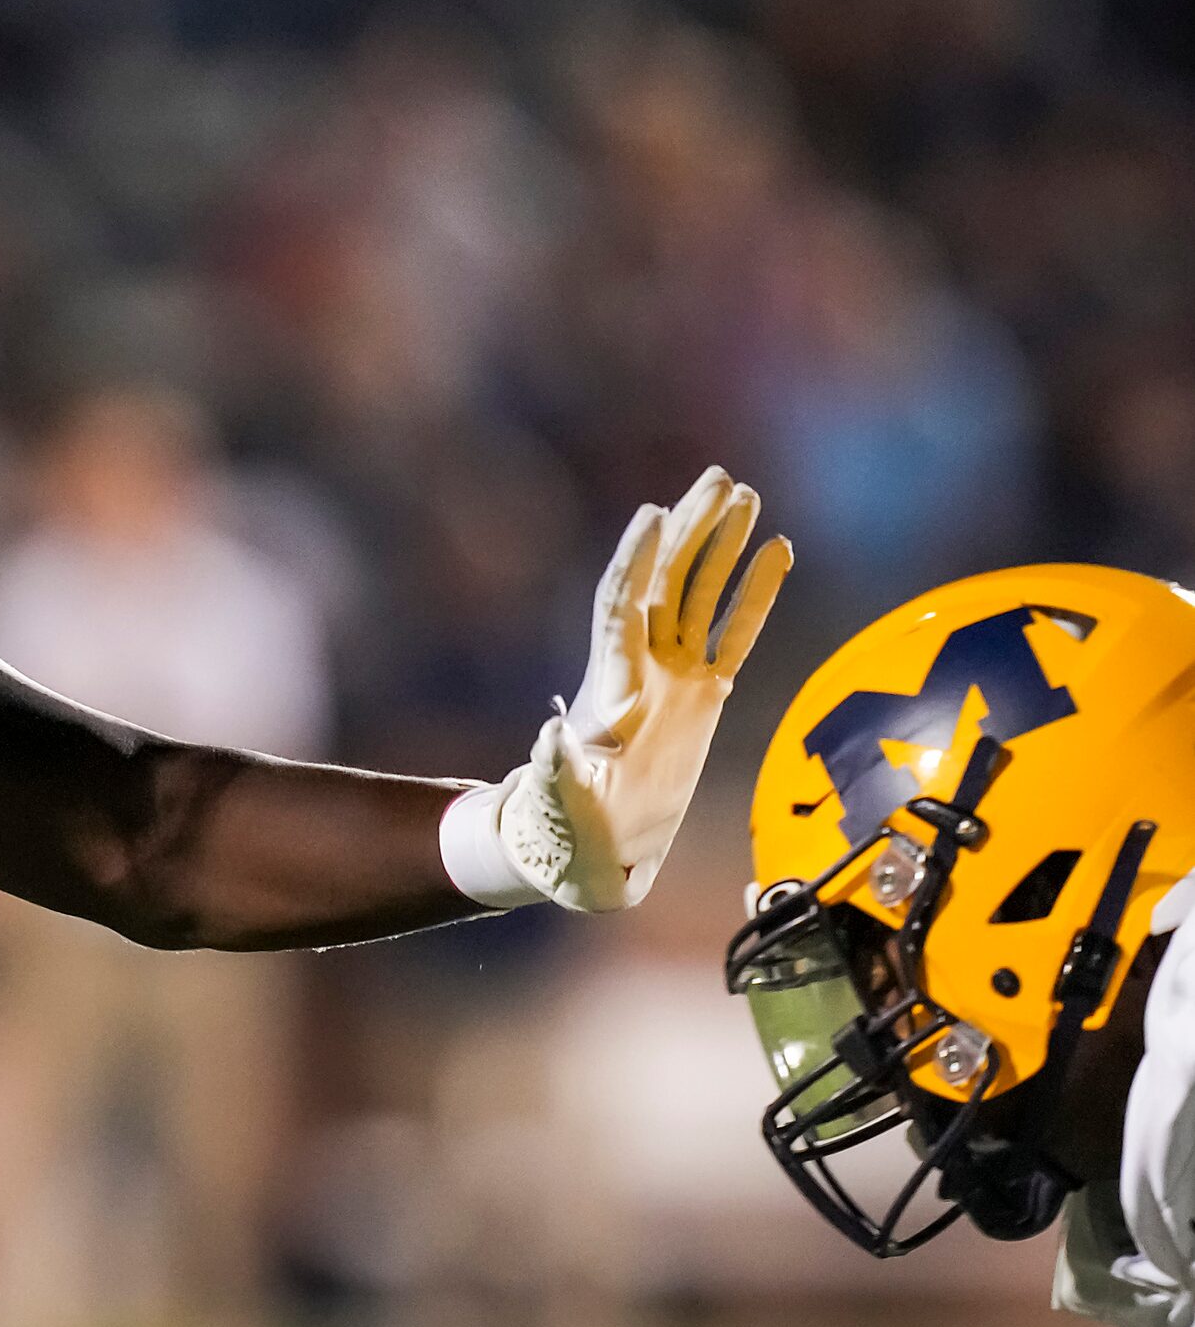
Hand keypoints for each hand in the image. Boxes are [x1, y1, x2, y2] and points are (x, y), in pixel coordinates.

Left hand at [444, 467, 790, 912]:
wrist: (591, 848)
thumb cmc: (566, 827)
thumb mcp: (555, 799)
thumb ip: (553, 769)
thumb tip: (550, 737)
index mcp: (607, 683)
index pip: (622, 605)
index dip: (638, 561)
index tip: (656, 512)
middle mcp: (640, 667)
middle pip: (666, 581)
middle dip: (690, 529)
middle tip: (719, 477)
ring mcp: (674, 677)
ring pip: (701, 596)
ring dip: (722, 546)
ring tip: (746, 495)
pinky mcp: (703, 696)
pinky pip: (734, 634)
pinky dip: (755, 596)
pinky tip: (777, 552)